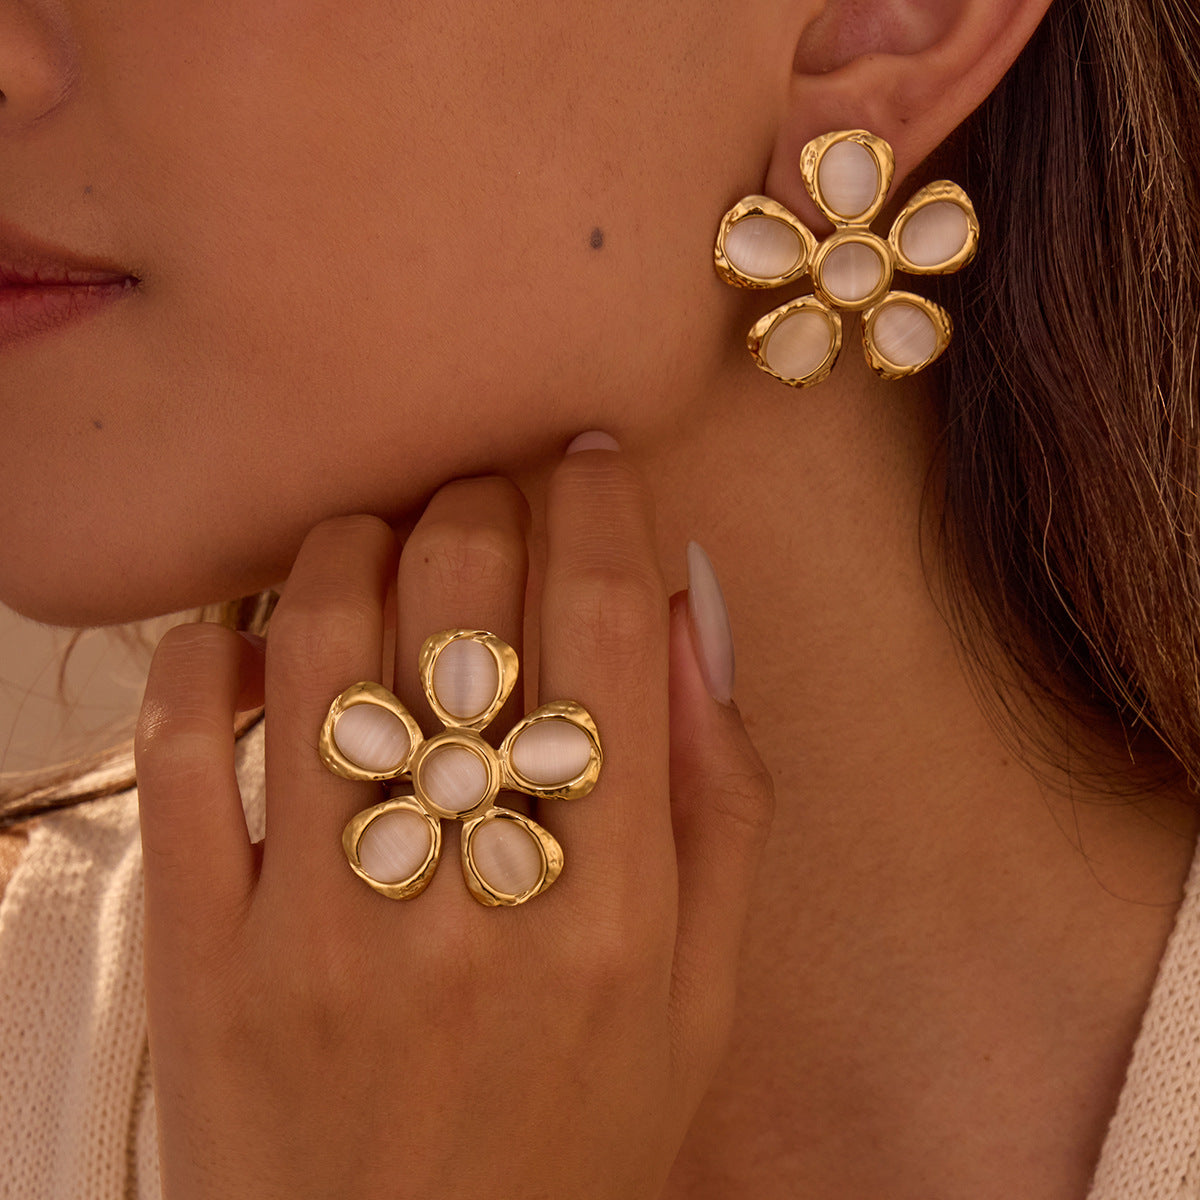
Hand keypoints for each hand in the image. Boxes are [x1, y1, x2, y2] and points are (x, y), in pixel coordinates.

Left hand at [134, 440, 773, 1198]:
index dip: (600, 506)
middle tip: (486, 498)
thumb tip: (687, 615)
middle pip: (462, 605)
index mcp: (615, 904)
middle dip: (477, 503)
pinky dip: (206, 659)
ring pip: (318, 647)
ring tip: (377, 545)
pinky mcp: (207, 962)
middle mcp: (473, 900)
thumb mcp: (703, 989)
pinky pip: (181, 755)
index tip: (591, 457)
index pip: (606, 631)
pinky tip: (250, 647)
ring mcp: (324, 928)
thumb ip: (723, 798)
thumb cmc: (580, 1136)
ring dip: (349, 549)